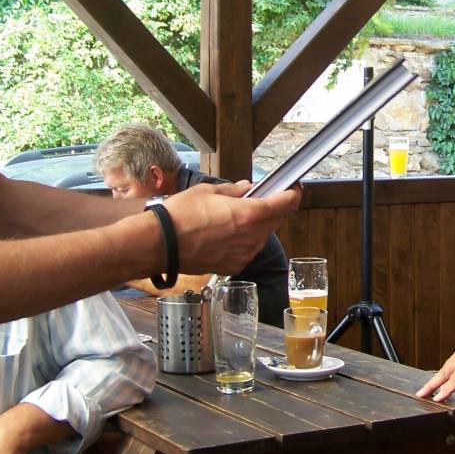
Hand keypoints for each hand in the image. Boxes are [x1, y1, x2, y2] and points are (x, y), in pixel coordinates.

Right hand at [164, 183, 299, 275]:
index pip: (286, 204)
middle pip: (277, 221)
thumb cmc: (181, 215)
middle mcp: (252, 237)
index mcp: (251, 214)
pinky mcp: (233, 266)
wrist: (161, 245)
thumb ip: (233, 191)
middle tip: (264, 198)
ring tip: (239, 216)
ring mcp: (244, 254)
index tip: (293, 187)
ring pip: (262, 236)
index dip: (293, 193)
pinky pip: (247, 250)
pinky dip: (244, 240)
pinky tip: (227, 233)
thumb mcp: (209, 192)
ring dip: (258, 225)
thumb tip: (246, 188)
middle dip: (275, 208)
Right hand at [417, 313, 454, 401]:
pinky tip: (445, 376)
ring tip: (429, 389)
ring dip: (436, 378)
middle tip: (420, 394)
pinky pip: (449, 362)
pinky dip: (444, 371)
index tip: (437, 398)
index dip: (446, 389)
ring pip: (445, 367)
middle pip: (443, 373)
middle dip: (431, 385)